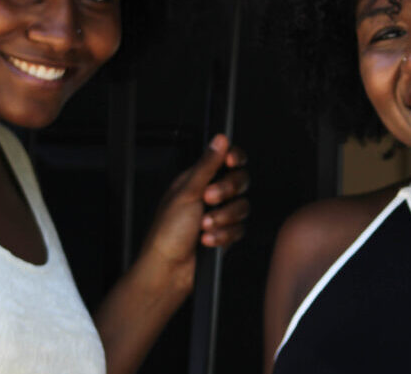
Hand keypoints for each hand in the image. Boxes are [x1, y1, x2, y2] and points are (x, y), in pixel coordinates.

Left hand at [137, 134, 249, 291]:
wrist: (169, 270)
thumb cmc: (167, 233)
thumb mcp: (186, 193)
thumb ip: (207, 165)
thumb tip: (219, 140)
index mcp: (198, 179)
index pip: (226, 159)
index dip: (234, 158)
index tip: (231, 162)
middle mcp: (211, 194)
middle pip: (240, 180)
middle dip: (227, 192)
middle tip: (209, 199)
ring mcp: (220, 214)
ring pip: (242, 206)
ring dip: (223, 218)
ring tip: (204, 226)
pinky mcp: (227, 233)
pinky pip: (240, 229)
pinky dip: (223, 235)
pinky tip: (207, 240)